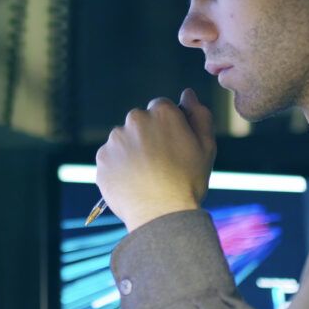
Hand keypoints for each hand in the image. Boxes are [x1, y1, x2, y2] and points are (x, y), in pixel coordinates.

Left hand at [95, 88, 215, 230]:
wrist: (161, 215)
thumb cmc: (188, 181)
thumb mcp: (206, 147)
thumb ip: (199, 115)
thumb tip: (188, 94)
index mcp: (162, 112)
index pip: (161, 107)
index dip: (168, 127)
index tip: (172, 146)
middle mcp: (135, 119)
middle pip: (140, 122)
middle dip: (147, 136)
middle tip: (160, 163)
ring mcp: (115, 139)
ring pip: (124, 140)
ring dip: (132, 151)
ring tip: (146, 176)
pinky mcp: (102, 158)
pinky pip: (110, 158)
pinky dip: (118, 167)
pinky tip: (132, 182)